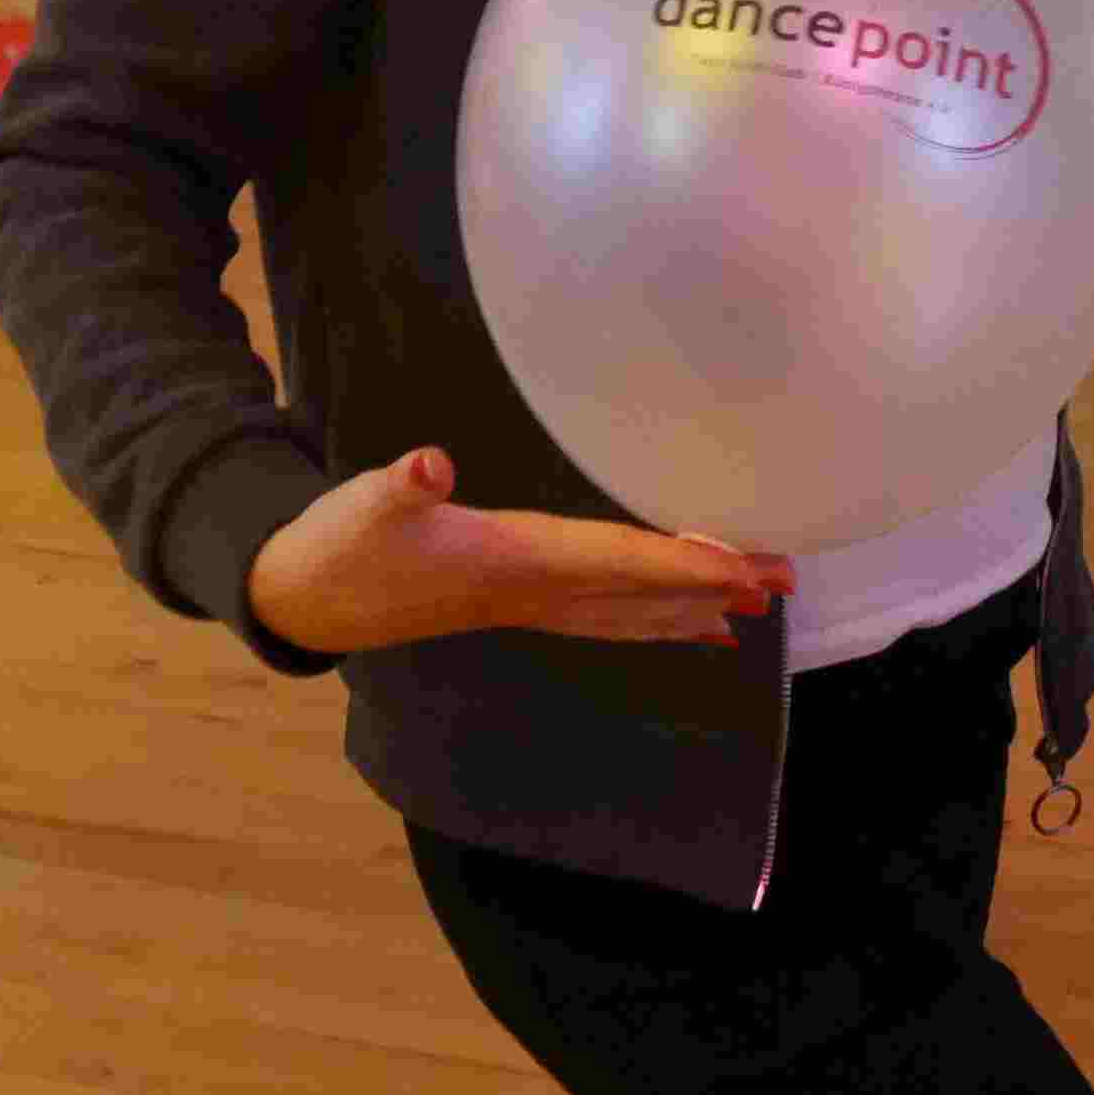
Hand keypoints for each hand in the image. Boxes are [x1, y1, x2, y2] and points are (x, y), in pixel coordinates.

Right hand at [244, 447, 788, 656]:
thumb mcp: (364, 504)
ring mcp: (526, 605)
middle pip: (639, 595)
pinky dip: (650, 619)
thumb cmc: (341, 545)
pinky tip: (685, 627)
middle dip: (711, 590)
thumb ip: (399, 486)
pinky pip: (603, 618)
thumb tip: (427, 467)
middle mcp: (532, 593)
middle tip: (784, 586)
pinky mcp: (515, 602)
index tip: (738, 568)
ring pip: (627, 615)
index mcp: (510, 562)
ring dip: (692, 610)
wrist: (308, 598)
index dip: (677, 566)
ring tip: (756, 613)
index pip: (611, 564)